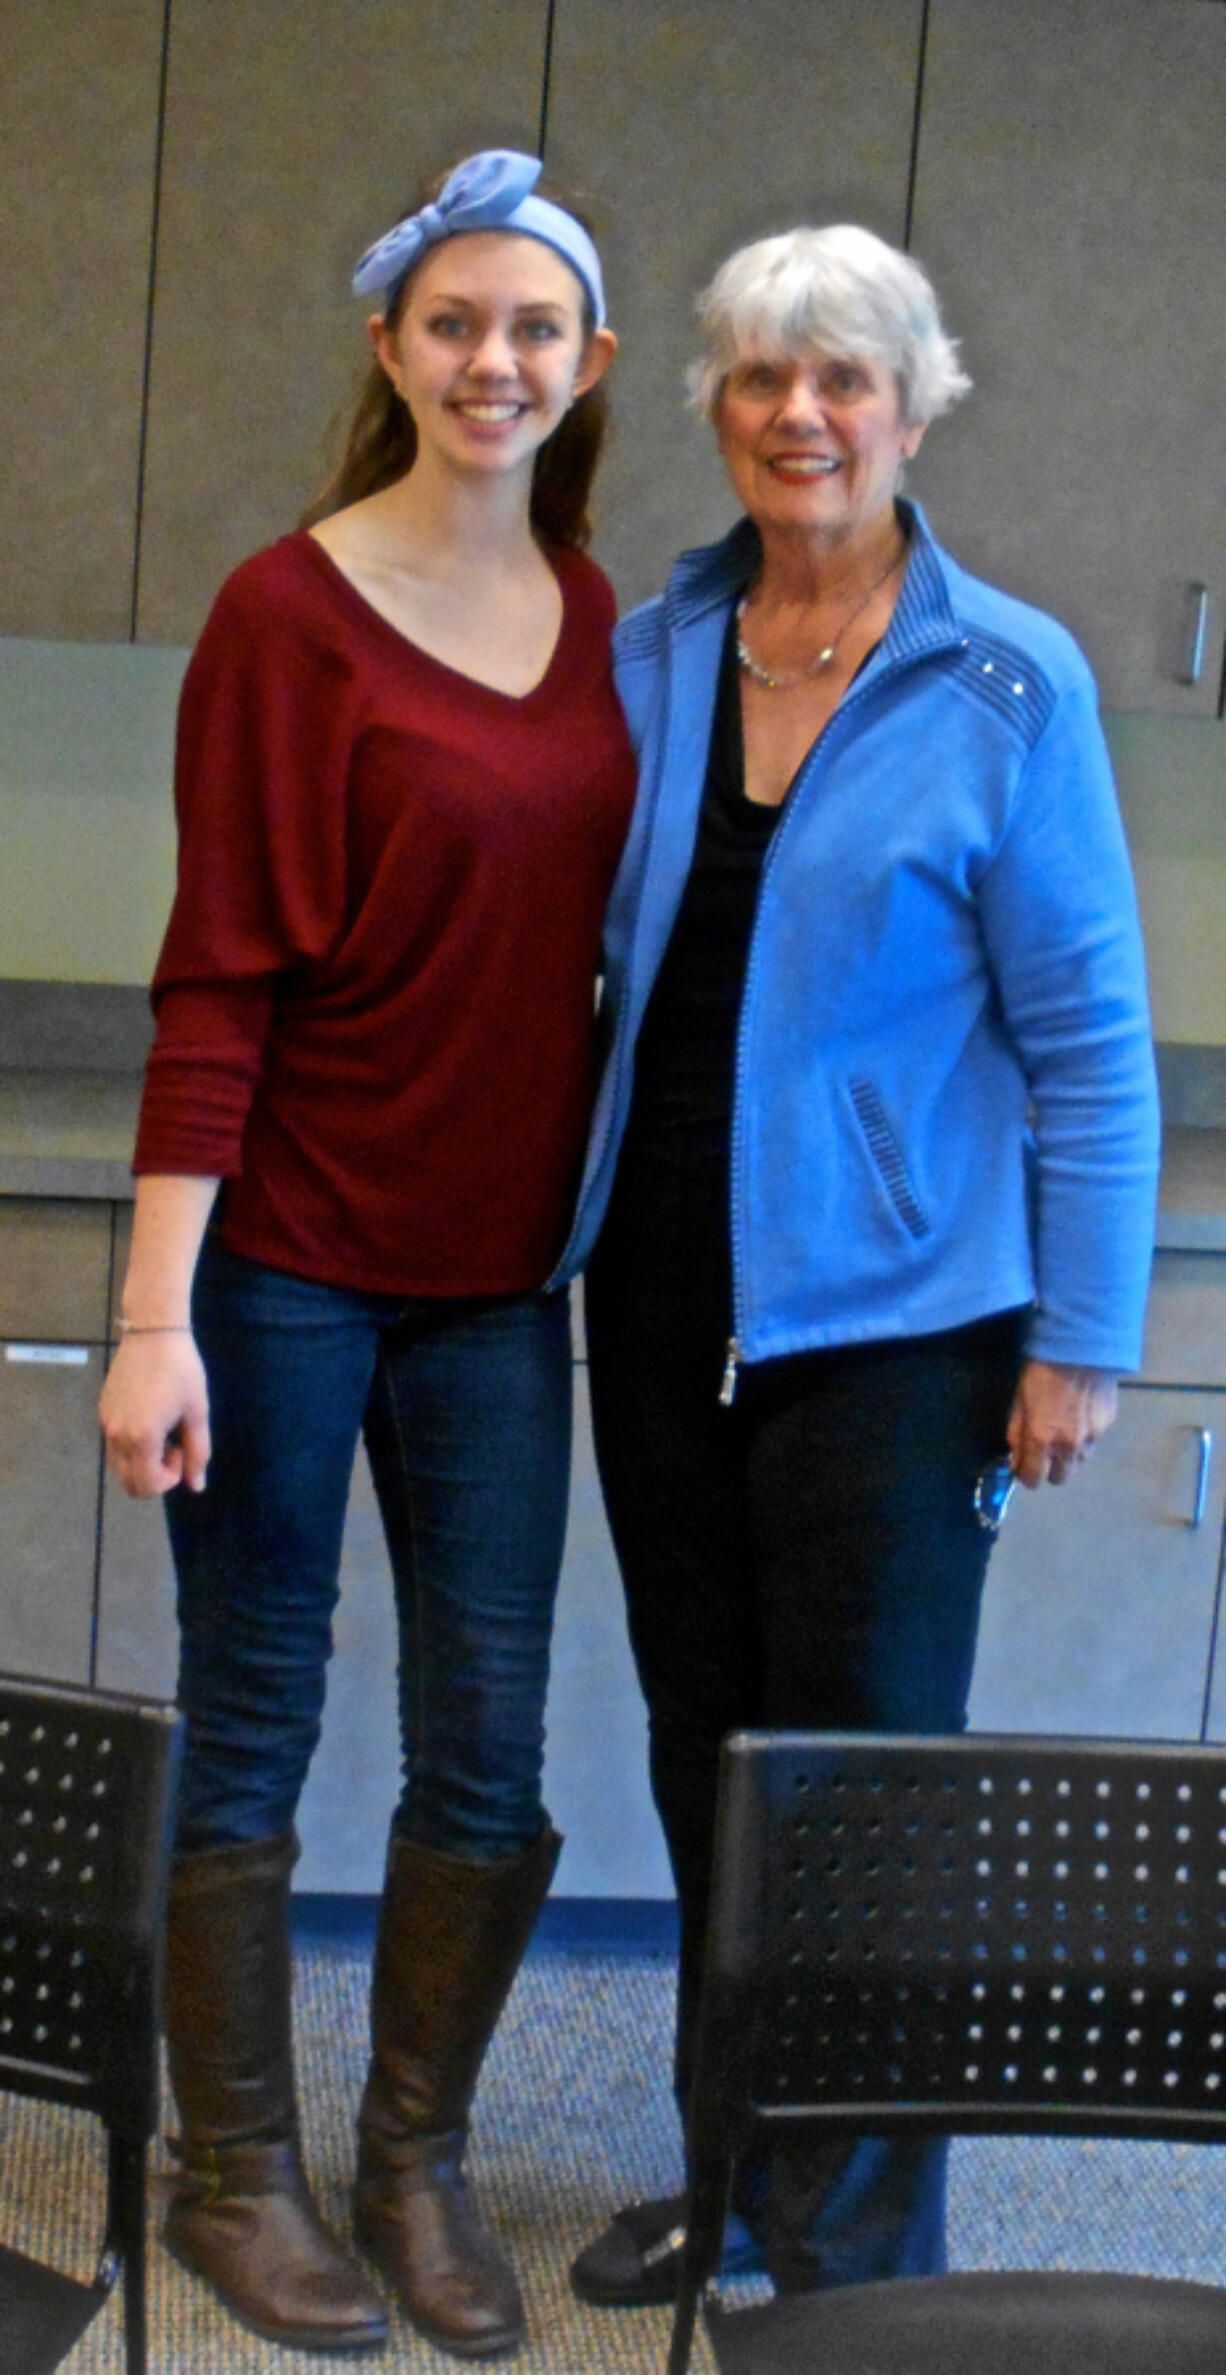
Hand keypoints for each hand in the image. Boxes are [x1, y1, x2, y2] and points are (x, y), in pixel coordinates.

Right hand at [99, 1332, 211, 1497]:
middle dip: (154, 1475)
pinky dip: (131, 1446)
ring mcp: (105, 1423)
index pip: (146, 1486)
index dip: (169, 1478)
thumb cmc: (182, 1371)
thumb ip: (197, 1453)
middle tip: (173, 1445)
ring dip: (142, 1462)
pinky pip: (114, 1445)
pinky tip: (150, 1418)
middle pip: (129, 1484)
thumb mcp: (197, 1413)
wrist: (153, 1333)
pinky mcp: (102, 1411)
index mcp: (141, 1438)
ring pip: (119, 1466)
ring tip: (162, 1431)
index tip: (182, 1449)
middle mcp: (117, 1436)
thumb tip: (197, 1486)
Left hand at [1006, 1359, 1118, 1489]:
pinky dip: (1085, 1436)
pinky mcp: (1108, 1425)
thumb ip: (1017, 1434)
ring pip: (1079, 1462)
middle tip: (1044, 1450)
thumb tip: (1015, 1457)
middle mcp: (1069, 1446)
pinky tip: (1080, 1413)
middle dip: (1049, 1469)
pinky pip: (1093, 1441)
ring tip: (1064, 1430)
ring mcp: (1093, 1437)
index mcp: (1042, 1439)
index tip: (1023, 1465)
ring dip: (1068, 1454)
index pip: (1033, 1479)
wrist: (1081, 1347)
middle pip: (1060, 1479)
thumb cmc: (1041, 1370)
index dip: (1025, 1474)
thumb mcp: (1019, 1401)